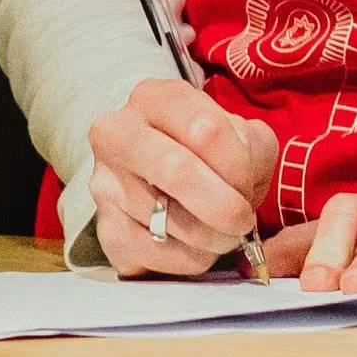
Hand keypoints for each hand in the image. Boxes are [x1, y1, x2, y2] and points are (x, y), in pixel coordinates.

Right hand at [80, 77, 280, 278]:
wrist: (160, 178)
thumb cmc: (208, 151)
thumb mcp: (240, 134)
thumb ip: (252, 148)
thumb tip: (242, 187)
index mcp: (155, 98)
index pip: (206, 130)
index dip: (238, 167)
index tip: (249, 188)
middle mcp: (118, 134)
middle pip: (177, 171)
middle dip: (222, 206)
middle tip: (242, 222)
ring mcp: (104, 182)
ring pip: (165, 219)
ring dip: (209, 237)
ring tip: (224, 234)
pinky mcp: (103, 227)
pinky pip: (151, 253)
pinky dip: (187, 258)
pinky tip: (199, 248)